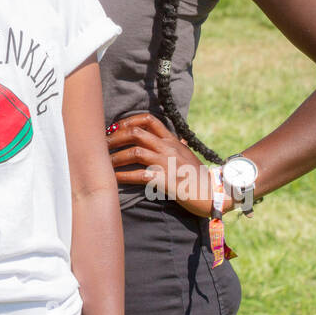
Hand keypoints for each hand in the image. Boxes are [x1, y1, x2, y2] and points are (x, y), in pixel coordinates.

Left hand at [107, 113, 229, 217]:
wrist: (212, 194)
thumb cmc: (199, 176)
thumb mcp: (190, 156)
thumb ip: (181, 146)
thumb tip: (181, 140)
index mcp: (172, 140)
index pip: (149, 120)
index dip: (129, 120)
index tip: (115, 127)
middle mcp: (168, 148)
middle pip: (136, 133)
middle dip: (115, 137)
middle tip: (102, 144)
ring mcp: (166, 162)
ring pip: (135, 152)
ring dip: (116, 157)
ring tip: (104, 163)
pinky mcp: (165, 179)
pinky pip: (139, 175)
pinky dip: (124, 176)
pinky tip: (114, 179)